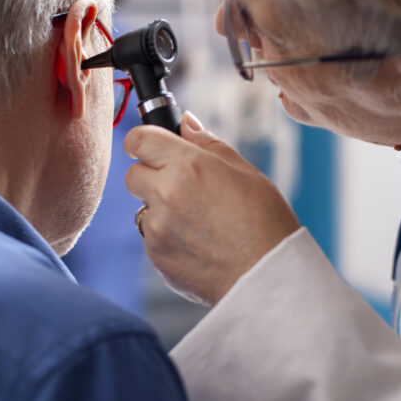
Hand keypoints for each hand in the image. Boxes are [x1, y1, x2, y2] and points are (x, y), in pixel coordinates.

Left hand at [123, 112, 298, 305]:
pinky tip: (199, 245)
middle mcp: (165, 194)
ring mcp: (157, 228)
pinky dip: (168, 238)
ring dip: (161, 211)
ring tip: (200, 223)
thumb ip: (208, 144)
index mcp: (187, 165)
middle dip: (151, 176)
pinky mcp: (156, 256)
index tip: (151, 147)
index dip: (143, 141)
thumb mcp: (245, 171)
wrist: (267, 277)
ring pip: (143, 209)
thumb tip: (185, 123)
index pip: (138, 139)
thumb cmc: (265, 222)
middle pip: (133, 174)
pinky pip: (151, 238)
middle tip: (183, 187)